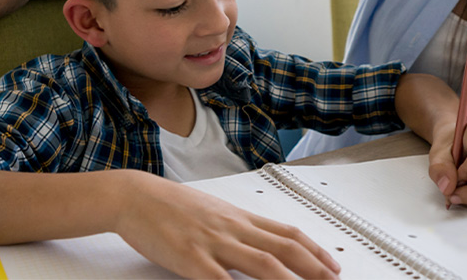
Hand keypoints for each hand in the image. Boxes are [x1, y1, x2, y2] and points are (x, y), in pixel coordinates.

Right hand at [113, 173, 340, 278]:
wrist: (133, 195)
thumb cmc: (167, 205)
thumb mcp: (209, 212)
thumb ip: (234, 228)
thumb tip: (257, 243)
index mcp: (237, 217)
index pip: (287, 233)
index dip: (315, 250)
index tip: (333, 265)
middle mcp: (232, 228)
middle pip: (283, 249)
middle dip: (314, 268)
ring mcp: (212, 242)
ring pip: (262, 262)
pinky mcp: (190, 257)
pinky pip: (219, 279)